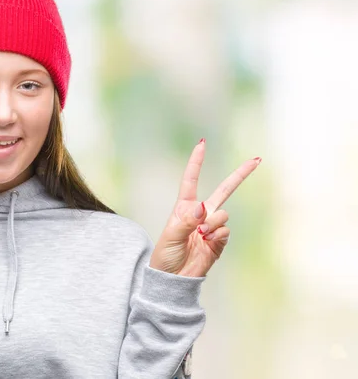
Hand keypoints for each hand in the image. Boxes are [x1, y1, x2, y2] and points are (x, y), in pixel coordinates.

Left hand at [149, 138, 260, 276]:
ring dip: (213, 223)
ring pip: (223, 214)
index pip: (191, 180)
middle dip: (240, 175)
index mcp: (184, 208)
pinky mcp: (219, 242)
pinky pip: (225, 231)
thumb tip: (202, 207)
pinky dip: (218, 235)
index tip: (202, 144)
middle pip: (223, 190)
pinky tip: (208, 243)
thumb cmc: (165, 256)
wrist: (173, 279)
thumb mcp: (170, 236)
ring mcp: (212, 227)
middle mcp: (201, 214)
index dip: (196, 162)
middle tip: (256, 160)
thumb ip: (186, 221)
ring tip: (201, 235)